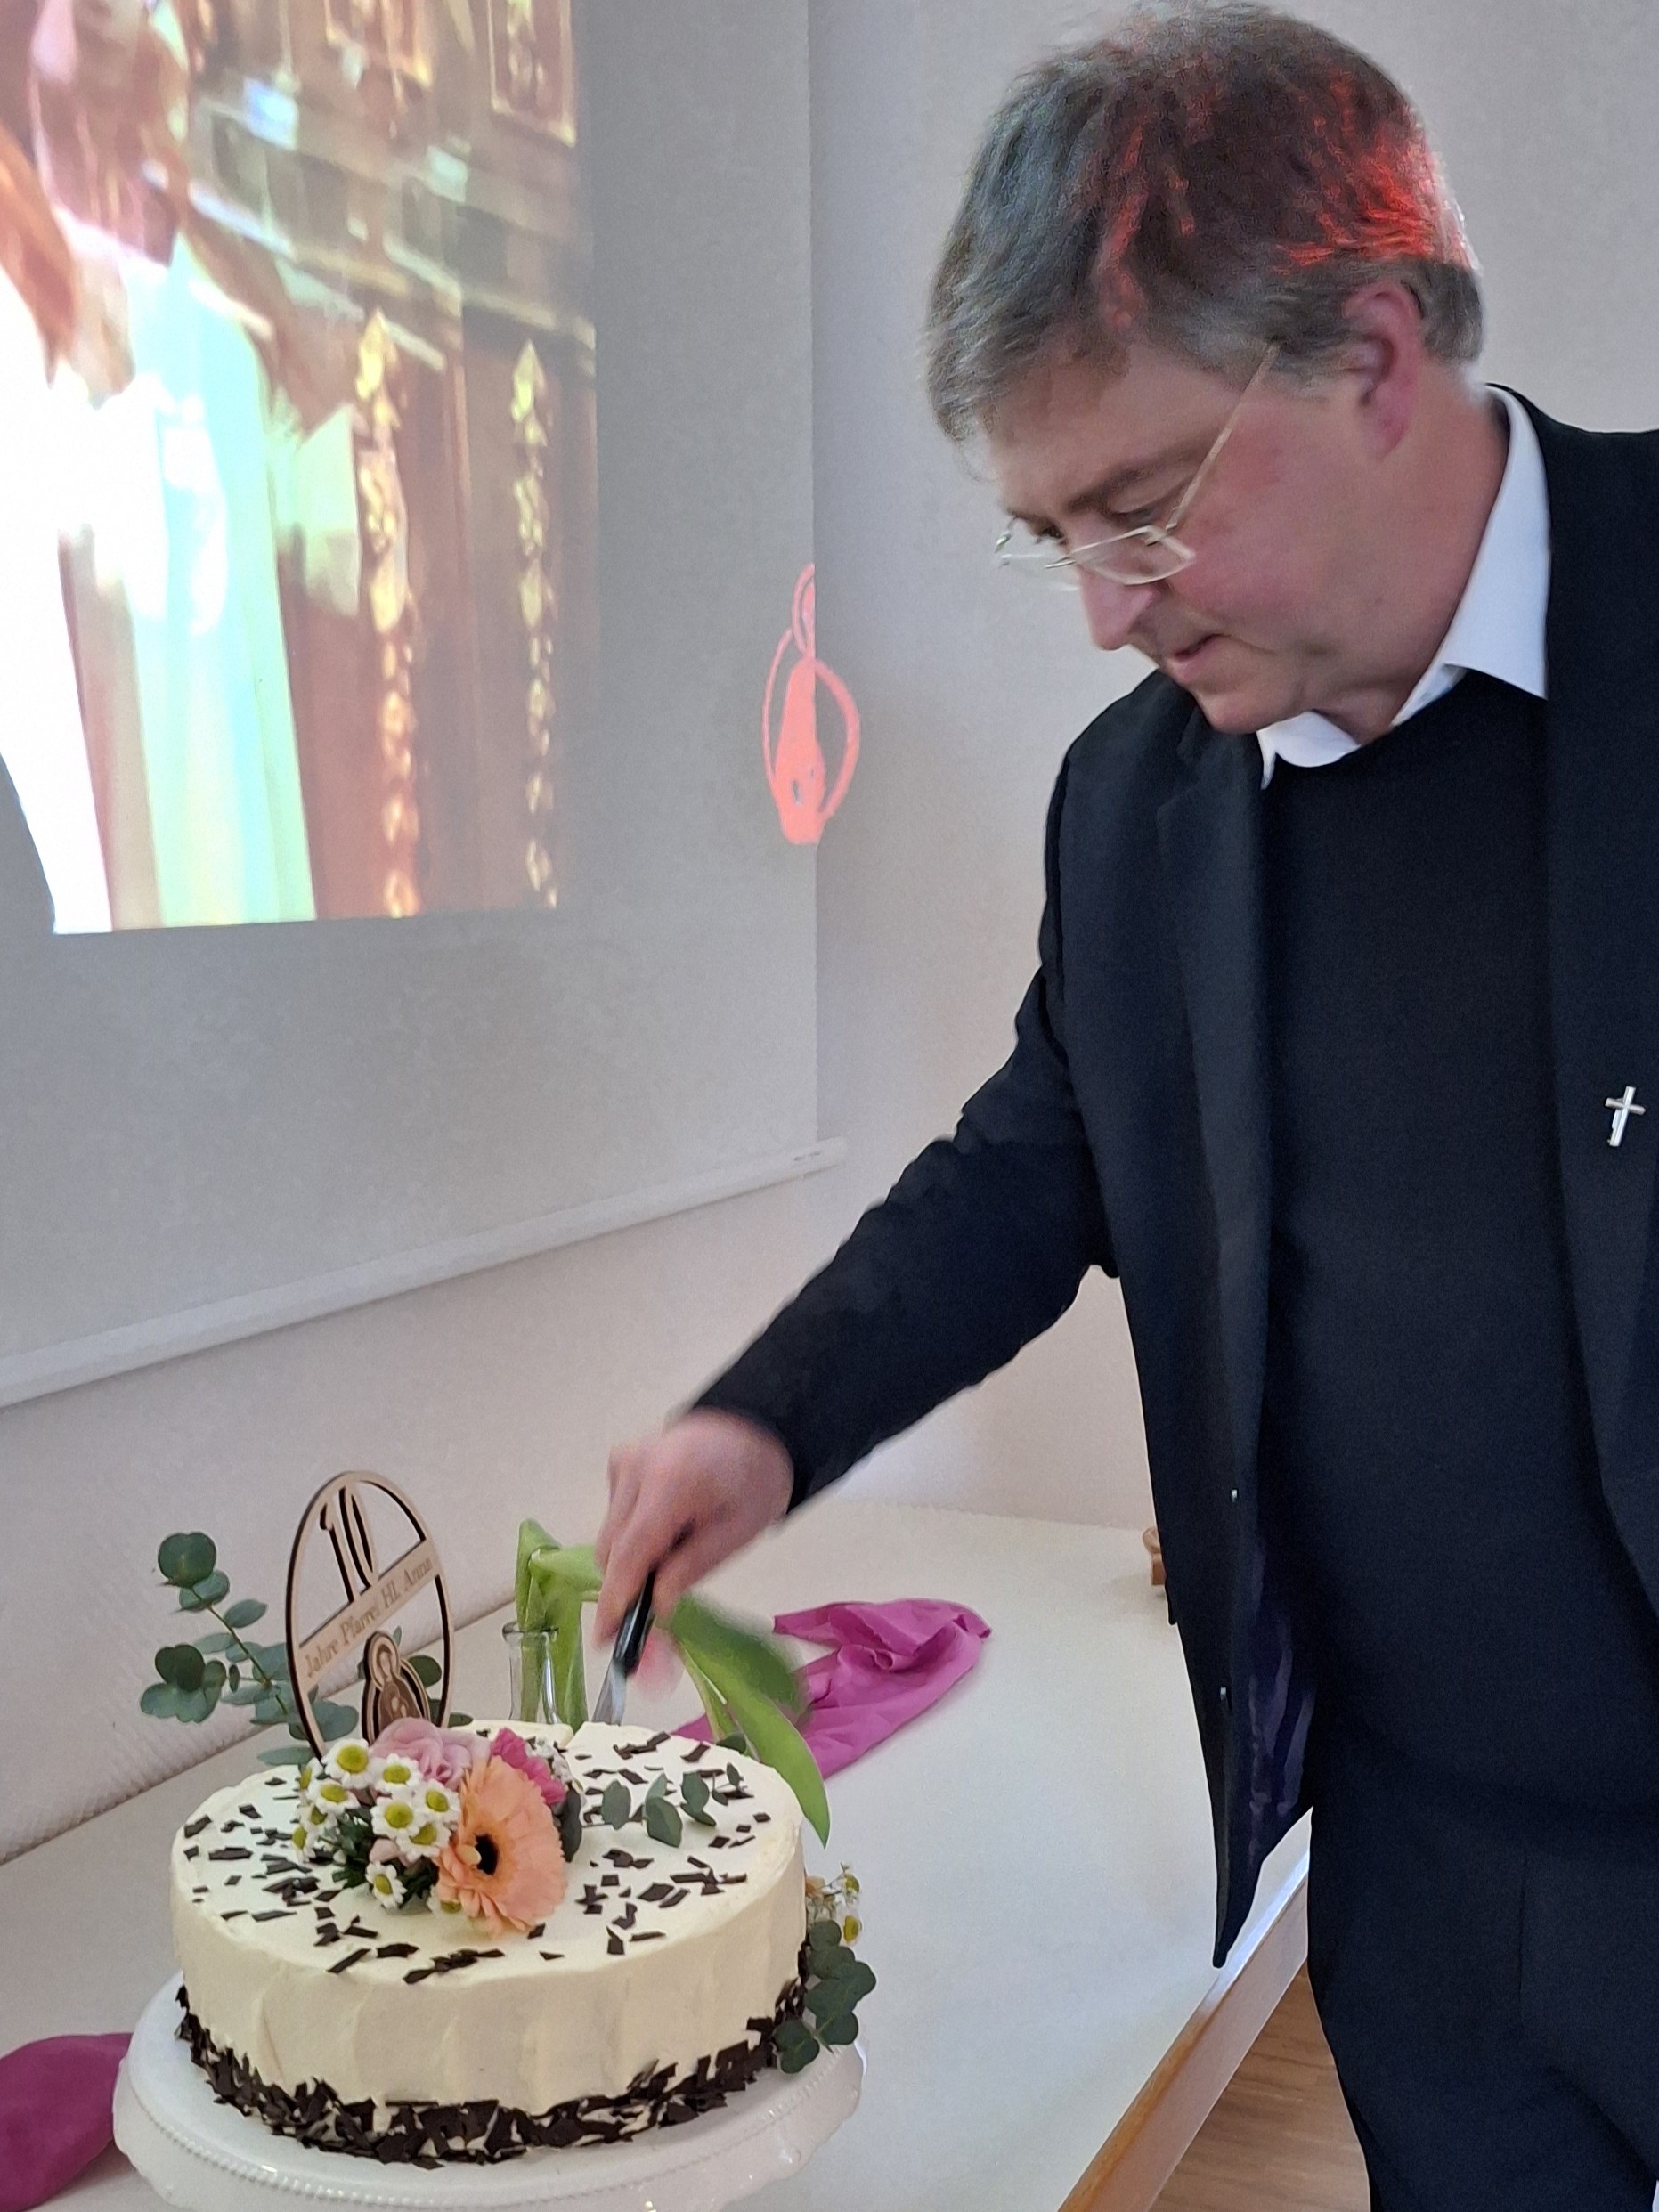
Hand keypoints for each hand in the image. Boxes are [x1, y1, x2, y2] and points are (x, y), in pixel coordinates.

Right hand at [594, 1411, 793, 1641]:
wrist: (754, 1428)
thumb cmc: (754, 1483)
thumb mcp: (737, 1533)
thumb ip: (691, 1569)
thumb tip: (654, 1608)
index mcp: (671, 1482)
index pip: (630, 1552)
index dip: (614, 1599)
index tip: (604, 1638)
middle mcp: (636, 1466)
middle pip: (612, 1548)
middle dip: (626, 1586)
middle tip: (651, 1618)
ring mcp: (624, 1459)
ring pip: (609, 1533)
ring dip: (632, 1558)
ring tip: (675, 1552)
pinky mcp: (619, 1459)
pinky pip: (615, 1512)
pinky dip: (633, 1531)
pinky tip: (667, 1522)